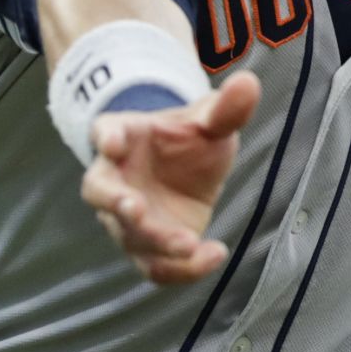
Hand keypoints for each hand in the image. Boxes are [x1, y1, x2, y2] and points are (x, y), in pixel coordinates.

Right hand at [79, 72, 261, 284]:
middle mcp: (114, 179)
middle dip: (115, 203)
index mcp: (122, 135)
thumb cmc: (189, 139)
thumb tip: (248, 82)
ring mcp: (126, 218)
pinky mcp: (147, 247)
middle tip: (135, 210)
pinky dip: (182, 269)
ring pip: (129, 236)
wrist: (186, 169)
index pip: (105, 131)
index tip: (112, 143)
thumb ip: (225, 109)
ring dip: (155, 242)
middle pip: (102, 193)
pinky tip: (215, 253)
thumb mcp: (209, 120)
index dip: (106, 137)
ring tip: (188, 245)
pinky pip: (154, 266)